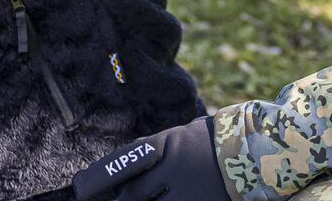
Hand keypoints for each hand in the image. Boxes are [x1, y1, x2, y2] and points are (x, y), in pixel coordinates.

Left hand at [72, 120, 222, 200]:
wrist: (251, 152)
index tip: (80, 188)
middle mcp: (174, 170)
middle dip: (124, 199)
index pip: (123, 163)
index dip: (98, 178)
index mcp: (165, 146)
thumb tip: (118, 174)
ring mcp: (189, 194)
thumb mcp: (175, 138)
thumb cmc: (205, 143)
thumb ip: (149, 154)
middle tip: (115, 198)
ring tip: (150, 197)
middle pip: (133, 194)